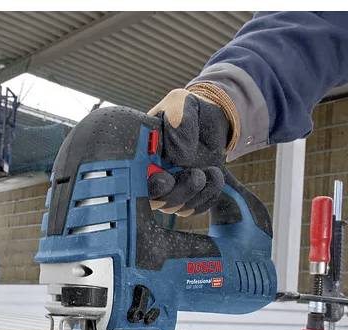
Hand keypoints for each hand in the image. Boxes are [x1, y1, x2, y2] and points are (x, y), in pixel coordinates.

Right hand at [147, 88, 230, 216]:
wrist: (211, 118)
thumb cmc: (190, 109)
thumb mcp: (182, 103)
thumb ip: (180, 121)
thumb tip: (179, 155)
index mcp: (140, 153)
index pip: (132, 179)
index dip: (146, 186)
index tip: (165, 179)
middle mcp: (150, 174)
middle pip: (153, 202)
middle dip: (174, 196)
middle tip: (196, 176)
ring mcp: (169, 187)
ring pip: (175, 208)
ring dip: (196, 194)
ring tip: (212, 172)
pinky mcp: (188, 195)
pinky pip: (195, 208)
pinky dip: (208, 197)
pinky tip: (215, 176)